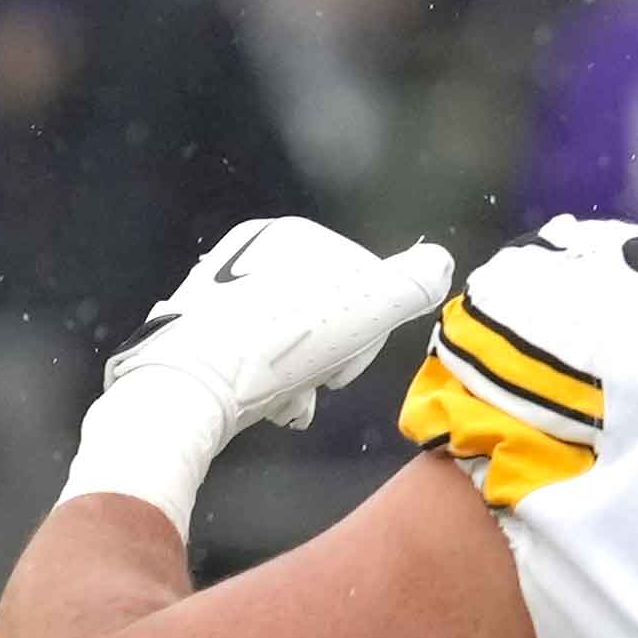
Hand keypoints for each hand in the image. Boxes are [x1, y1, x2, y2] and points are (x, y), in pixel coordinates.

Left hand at [76, 217, 459, 528]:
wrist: (196, 378)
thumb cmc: (285, 338)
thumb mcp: (369, 307)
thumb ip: (412, 284)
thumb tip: (442, 263)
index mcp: (292, 234)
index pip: (359, 280)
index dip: (369, 329)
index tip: (355, 359)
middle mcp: (251, 251)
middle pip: (323, 313)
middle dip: (331, 356)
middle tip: (323, 383)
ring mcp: (220, 288)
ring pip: (290, 339)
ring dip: (303, 376)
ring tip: (293, 400)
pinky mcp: (197, 326)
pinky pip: (254, 354)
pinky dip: (268, 380)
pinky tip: (268, 402)